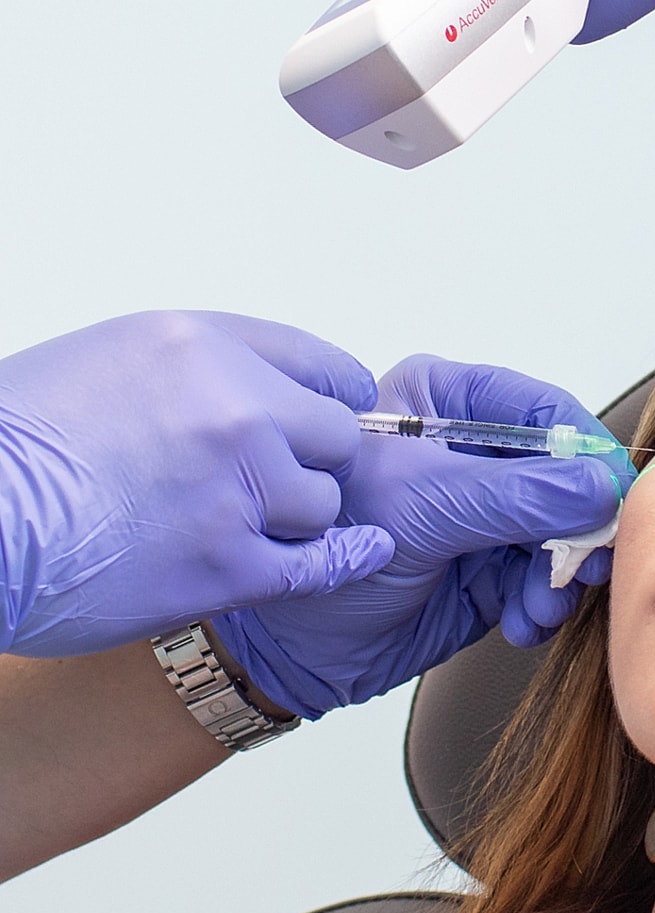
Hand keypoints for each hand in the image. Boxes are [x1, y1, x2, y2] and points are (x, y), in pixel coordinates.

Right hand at [0, 312, 393, 656]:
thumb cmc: (17, 444)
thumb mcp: (107, 362)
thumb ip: (197, 374)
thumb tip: (263, 395)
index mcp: (199, 347)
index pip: (319, 364)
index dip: (332, 396)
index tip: (334, 414)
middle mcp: (233, 410)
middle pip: (335, 436)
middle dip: (311, 459)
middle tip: (270, 478)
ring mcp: (235, 490)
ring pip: (322, 503)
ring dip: (294, 517)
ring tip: (235, 523)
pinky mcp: (227, 565)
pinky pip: (320, 564)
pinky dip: (343, 561)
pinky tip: (363, 553)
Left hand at [212, 355, 632, 718]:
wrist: (288, 648)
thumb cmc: (324, 550)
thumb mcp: (420, 508)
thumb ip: (516, 494)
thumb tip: (602, 487)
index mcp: (446, 403)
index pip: (543, 410)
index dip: (585, 454)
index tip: (611, 499)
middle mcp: (472, 452)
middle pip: (567, 475)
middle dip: (578, 527)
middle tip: (584, 567)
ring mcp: (487, 512)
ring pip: (566, 533)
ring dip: (561, 576)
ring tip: (539, 607)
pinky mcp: (493, 568)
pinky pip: (548, 579)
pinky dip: (544, 605)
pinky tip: (523, 623)